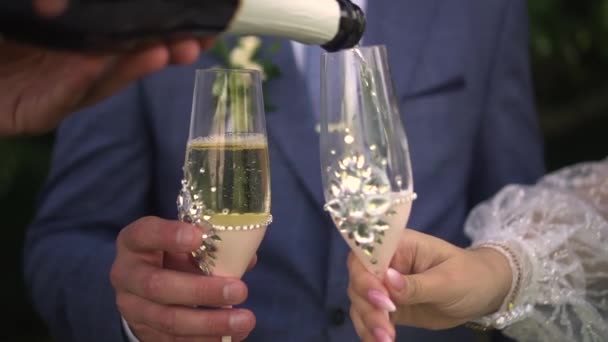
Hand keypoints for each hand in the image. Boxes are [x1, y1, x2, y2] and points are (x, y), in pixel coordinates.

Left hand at [0, 1, 213, 135]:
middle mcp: (75, 60)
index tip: (191, 15)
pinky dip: (83, 78)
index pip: (121, 29)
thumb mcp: (17, 5)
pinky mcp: (40, 111)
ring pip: (106, 77)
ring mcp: (59, 87)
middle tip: (200, 37)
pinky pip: (65, 94)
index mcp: (75, 37)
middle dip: (165, 46)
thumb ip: (47, 1)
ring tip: (169, 50)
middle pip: (127, 55)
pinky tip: (98, 62)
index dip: (155, 22)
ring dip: (137, 65)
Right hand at [110, 217, 255, 340]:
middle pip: (157, 285)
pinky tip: (230, 336)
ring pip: (168, 319)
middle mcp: (127, 274)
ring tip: (244, 320)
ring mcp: (133, 307)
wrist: (143, 285)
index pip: (145, 234)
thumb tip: (246, 258)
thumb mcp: (182, 241)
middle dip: (201, 291)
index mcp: (134, 242)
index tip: (197, 236)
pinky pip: (173, 341)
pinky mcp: (144, 332)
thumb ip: (209, 244)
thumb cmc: (170, 254)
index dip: (168, 235)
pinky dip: (204, 340)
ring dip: (209, 323)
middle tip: (240, 290)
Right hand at [347, 229, 511, 340]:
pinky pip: (369, 317)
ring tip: (385, 340)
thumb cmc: (470, 275)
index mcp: (399, 244)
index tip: (381, 299)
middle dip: (367, 305)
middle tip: (385, 327)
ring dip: (368, 321)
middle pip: (358, 280)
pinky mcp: (389, 306)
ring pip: (360, 301)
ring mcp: (385, 285)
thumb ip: (417, 284)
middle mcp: (386, 262)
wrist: (483, 293)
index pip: (367, 253)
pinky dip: (369, 331)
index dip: (365, 275)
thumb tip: (388, 281)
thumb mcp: (448, 280)